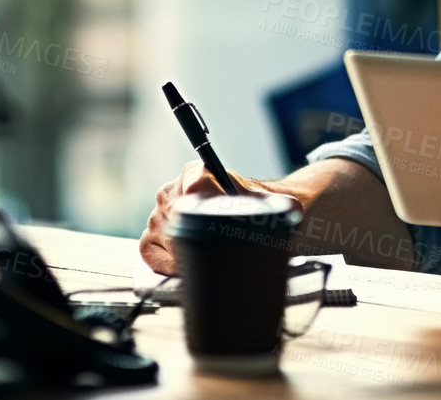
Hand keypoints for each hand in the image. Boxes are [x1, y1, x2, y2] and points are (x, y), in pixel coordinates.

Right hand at [138, 161, 293, 273]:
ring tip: (207, 257)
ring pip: (160, 235)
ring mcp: (157, 213)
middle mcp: (172, 190)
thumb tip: (292, 207)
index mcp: (197, 172)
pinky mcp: (151, 236)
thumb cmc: (253, 211)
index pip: (195, 186)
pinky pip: (148, 250)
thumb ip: (281, 204)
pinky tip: (186, 267)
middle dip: (197, 239)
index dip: (211, 208)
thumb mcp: (268, 205)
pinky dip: (165, 263)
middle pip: (175, 217)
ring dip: (183, 252)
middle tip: (220, 249)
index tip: (226, 221)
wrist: (242, 221)